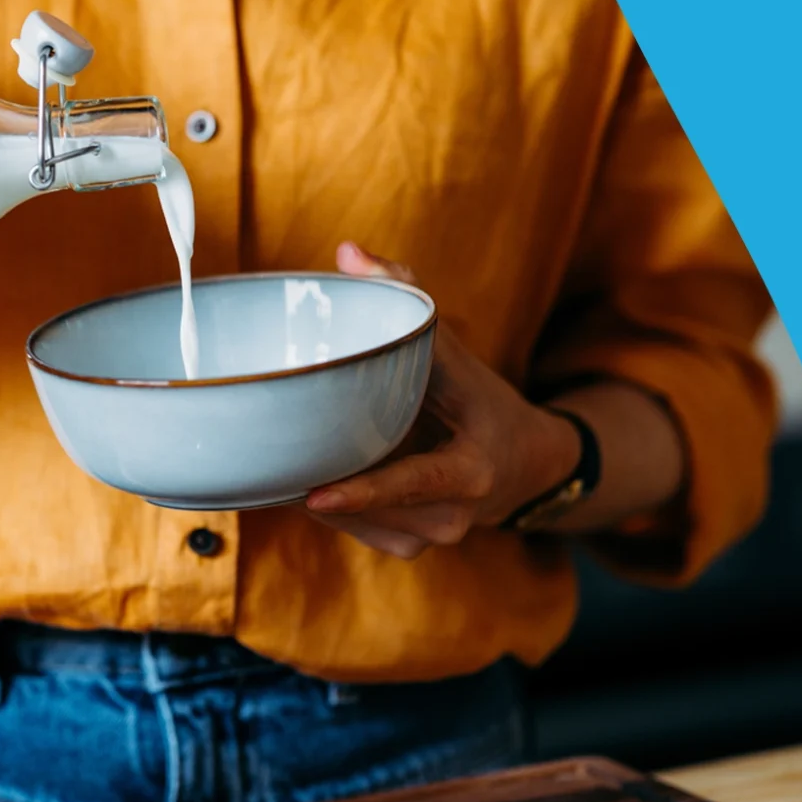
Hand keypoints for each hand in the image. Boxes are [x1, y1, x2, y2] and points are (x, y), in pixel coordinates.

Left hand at [304, 243, 582, 558]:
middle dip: (322, 476)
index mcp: (470, 471)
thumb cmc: (482, 402)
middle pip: (370, 503)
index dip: (364, 492)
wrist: (527, 466)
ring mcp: (430, 540)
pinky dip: (332, 500)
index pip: (413, 484)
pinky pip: (354, 528)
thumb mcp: (457, 352)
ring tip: (294, 447)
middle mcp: (451, 516)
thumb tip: (348, 253)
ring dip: (321, 487)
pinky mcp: (409, 549)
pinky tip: (324, 469)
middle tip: (273, 443)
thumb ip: (407, 301)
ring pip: (354, 519)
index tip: (316, 496)